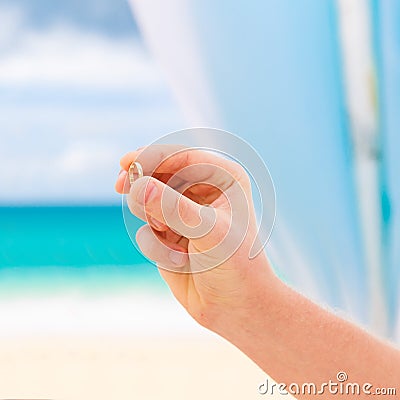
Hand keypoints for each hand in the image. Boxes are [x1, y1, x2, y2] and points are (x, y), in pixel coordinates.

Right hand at [115, 145, 277, 330]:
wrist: (235, 306)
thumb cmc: (235, 266)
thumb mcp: (208, 232)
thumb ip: (172, 208)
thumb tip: (137, 186)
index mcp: (222, 178)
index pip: (181, 155)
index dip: (152, 156)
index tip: (127, 164)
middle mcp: (202, 190)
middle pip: (157, 173)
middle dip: (142, 185)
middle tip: (122, 187)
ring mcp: (183, 212)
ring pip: (145, 200)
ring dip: (150, 219)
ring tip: (169, 236)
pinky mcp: (168, 234)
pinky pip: (144, 230)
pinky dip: (155, 246)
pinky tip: (178, 260)